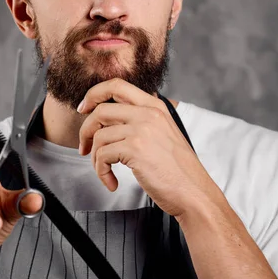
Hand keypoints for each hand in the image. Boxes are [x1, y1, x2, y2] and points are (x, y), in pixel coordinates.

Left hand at [77, 78, 219, 217]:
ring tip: (104, 172)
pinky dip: (101, 172)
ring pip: (99, 136)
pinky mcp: (135, 149)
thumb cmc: (177, 170)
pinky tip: (112, 182)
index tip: (83, 109)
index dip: (94, 94)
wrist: (194, 193)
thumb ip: (140, 120)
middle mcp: (148, 113)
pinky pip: (102, 156)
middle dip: (86, 130)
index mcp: (155, 106)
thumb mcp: (163, 133)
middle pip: (100, 110)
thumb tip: (105, 120)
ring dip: (95, 158)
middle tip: (85, 148)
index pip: (116, 85)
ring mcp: (142, 130)